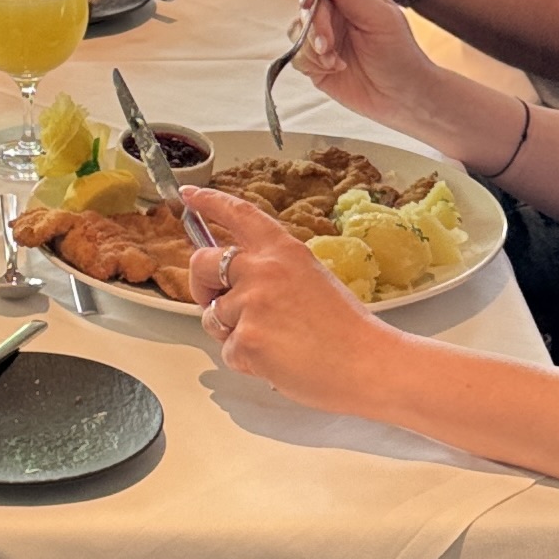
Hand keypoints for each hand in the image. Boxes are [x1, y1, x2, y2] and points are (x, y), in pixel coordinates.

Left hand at [183, 190, 387, 413]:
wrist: (369, 364)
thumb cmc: (347, 331)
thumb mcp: (312, 278)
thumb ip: (273, 272)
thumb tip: (239, 282)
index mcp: (283, 250)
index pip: (238, 214)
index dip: (208, 200)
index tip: (189, 194)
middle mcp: (263, 269)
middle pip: (202, 263)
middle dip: (201, 285)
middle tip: (217, 302)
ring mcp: (252, 303)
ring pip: (212, 316)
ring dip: (231, 332)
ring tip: (274, 341)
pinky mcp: (246, 340)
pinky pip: (227, 351)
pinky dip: (246, 362)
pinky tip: (278, 361)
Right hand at [293, 0, 458, 132]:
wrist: (402, 97)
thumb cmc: (400, 53)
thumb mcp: (380, 19)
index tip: (306, 1)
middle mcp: (333, 11)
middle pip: (304, 5)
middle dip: (314, 26)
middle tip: (329, 45)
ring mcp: (322, 36)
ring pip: (296, 31)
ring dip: (313, 47)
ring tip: (336, 61)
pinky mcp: (315, 61)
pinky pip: (297, 55)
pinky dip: (312, 63)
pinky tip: (336, 68)